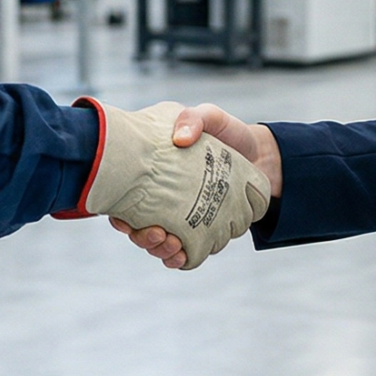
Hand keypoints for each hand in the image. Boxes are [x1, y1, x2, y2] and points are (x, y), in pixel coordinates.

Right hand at [114, 105, 282, 268]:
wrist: (258, 154)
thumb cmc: (226, 133)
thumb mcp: (209, 117)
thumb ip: (194, 119)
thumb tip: (180, 139)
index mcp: (153, 176)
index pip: (123, 199)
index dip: (117, 214)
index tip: (123, 219)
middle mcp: (161, 200)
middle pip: (137, 228)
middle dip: (142, 237)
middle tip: (157, 232)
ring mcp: (181, 218)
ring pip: (158, 244)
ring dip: (160, 250)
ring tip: (173, 243)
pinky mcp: (202, 231)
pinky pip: (186, 253)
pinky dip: (180, 258)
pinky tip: (183, 254)